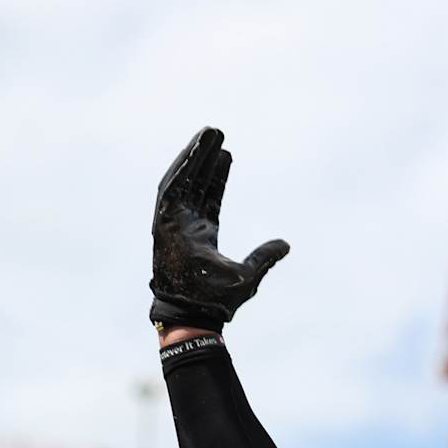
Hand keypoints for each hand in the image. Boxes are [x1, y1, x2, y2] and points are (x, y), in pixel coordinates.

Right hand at [150, 127, 289, 329]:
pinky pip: (169, 190)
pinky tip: (191, 151)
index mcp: (202, 234)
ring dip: (193, 157)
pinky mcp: (162, 225)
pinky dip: (179, 170)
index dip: (218, 175)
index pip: (210, 197)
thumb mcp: (249, 275)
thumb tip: (286, 244)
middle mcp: (185, 225)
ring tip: (208, 134)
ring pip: (182, 181)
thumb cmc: (218, 301)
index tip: (228, 154)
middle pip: (194, 183)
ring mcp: (172, 224)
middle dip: (205, 158)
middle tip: (217, 133)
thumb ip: (265, 257)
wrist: (195, 314)